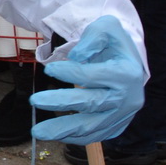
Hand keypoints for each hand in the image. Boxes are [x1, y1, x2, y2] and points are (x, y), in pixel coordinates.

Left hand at [29, 15, 144, 143]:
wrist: (131, 64)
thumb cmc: (114, 44)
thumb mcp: (107, 27)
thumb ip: (93, 38)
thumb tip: (76, 56)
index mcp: (127, 74)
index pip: (95, 76)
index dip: (72, 73)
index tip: (49, 69)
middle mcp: (127, 99)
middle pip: (92, 103)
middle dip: (62, 102)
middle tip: (35, 100)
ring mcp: (122, 116)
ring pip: (92, 127)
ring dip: (63, 130)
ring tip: (38, 131)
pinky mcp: (116, 126)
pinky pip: (94, 135)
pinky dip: (74, 137)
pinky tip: (55, 135)